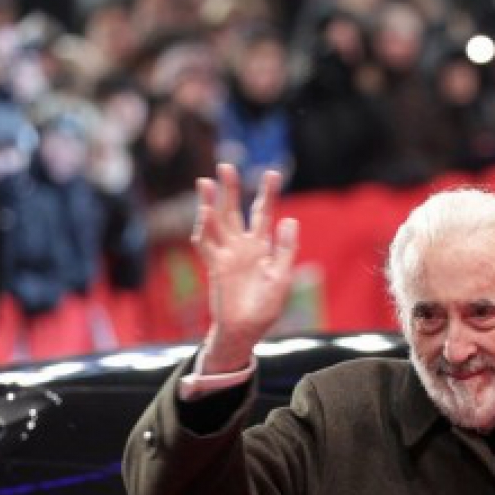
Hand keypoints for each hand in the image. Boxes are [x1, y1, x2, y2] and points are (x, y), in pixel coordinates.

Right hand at [191, 164, 298, 373]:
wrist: (246, 329)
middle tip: (226, 165)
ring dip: (210, 202)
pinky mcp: (214, 266)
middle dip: (230, 189)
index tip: (272, 173)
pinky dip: (204, 227)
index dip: (267, 194)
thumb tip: (290, 220)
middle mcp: (242, 246)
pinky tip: (205, 210)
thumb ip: (286, 249)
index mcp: (262, 246)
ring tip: (205, 181)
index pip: (263, 213)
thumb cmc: (266, 306)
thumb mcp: (283, 277)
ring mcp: (226, 254)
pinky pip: (206, 244)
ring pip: (216, 222)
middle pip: (234, 211)